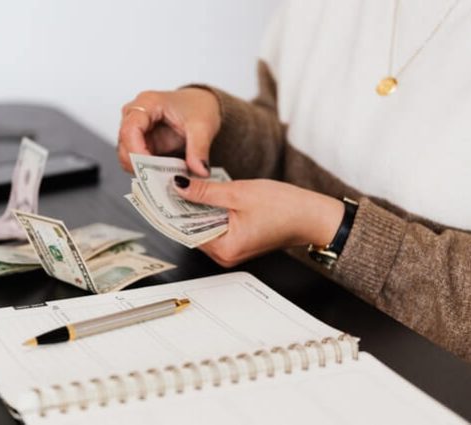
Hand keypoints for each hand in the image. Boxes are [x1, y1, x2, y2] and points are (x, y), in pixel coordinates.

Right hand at [117, 88, 220, 176]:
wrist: (203, 105)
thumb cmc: (198, 106)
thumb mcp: (203, 126)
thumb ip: (199, 149)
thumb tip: (199, 170)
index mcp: (148, 103)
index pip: (130, 129)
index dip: (136, 151)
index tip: (149, 168)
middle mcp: (136, 115)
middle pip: (124, 145)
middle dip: (139, 165)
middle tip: (159, 179)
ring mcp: (137, 130)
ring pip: (127, 156)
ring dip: (143, 170)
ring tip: (164, 177)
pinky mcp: (142, 144)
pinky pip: (137, 162)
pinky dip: (148, 171)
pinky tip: (163, 175)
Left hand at [172, 176, 343, 266]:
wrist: (313, 216)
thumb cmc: (285, 208)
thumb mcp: (239, 193)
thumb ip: (205, 191)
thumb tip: (179, 186)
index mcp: (225, 248)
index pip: (184, 231)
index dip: (170, 211)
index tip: (158, 194)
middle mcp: (225, 255)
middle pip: (191, 230)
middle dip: (181, 207)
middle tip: (168, 184)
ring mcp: (231, 250)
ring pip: (202, 228)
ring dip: (194, 208)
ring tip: (184, 186)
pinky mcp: (237, 242)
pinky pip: (215, 227)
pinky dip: (208, 212)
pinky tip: (204, 195)